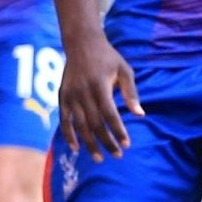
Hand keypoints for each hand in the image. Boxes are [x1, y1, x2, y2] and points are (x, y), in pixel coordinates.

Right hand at [60, 30, 142, 159]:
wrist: (81, 43)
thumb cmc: (108, 58)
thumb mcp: (124, 70)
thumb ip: (131, 93)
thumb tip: (140, 115)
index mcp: (100, 86)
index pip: (110, 115)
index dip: (118, 131)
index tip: (126, 145)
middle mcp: (83, 92)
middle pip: (95, 124)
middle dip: (106, 142)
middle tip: (117, 156)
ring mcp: (70, 96)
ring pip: (80, 126)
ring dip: (89, 144)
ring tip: (99, 158)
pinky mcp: (62, 97)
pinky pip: (64, 121)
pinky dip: (69, 135)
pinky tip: (77, 148)